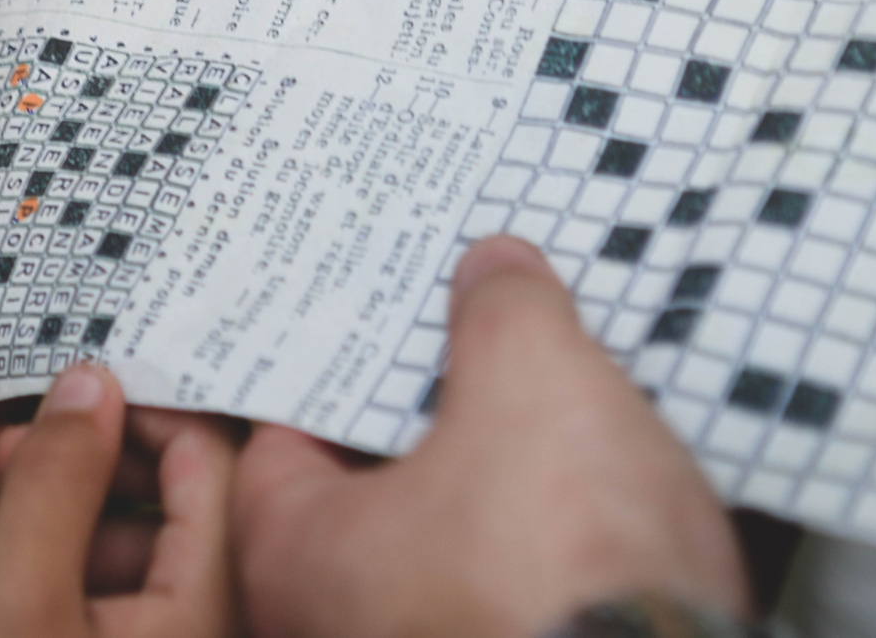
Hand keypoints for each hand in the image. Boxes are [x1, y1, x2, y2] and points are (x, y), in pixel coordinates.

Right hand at [0, 366, 238, 637]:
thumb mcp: (15, 604)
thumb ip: (54, 487)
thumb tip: (89, 384)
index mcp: (216, 601)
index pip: (210, 452)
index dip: (140, 401)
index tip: (73, 371)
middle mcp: (213, 616)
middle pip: (166, 490)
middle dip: (76, 449)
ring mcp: (172, 636)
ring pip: (125, 533)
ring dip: (50, 494)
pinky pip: (105, 579)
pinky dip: (48, 547)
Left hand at [232, 237, 747, 637]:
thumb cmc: (566, 568)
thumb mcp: (532, 379)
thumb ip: (501, 311)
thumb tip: (493, 274)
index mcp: (298, 563)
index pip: (276, 446)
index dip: (330, 374)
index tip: (375, 330)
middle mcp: (339, 637)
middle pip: (363, 503)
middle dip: (420, 433)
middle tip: (474, 360)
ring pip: (441, 559)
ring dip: (490, 500)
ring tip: (555, 423)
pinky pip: (506, 605)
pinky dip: (539, 559)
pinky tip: (600, 511)